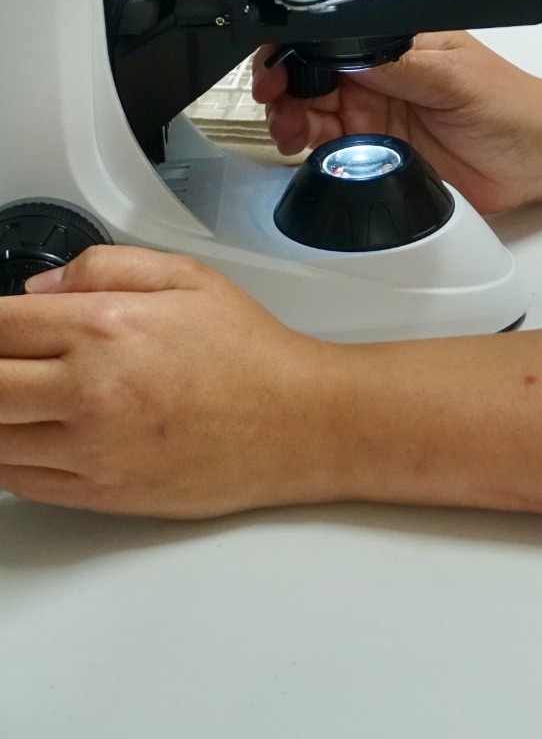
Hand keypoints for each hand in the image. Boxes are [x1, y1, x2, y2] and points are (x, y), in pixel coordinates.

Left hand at [0, 246, 334, 517]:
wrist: (294, 423)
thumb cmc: (248, 352)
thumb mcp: (186, 277)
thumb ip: (105, 266)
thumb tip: (39, 289)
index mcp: (106, 327)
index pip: (0, 325)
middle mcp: (88, 390)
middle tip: (7, 361)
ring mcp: (88, 449)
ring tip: (18, 394)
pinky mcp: (96, 493)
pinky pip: (17, 480)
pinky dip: (7, 457)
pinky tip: (25, 433)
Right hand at [255, 32, 541, 212]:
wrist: (535, 159)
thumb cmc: (511, 104)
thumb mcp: (453, 75)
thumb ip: (401, 64)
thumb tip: (352, 52)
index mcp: (397, 41)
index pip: (333, 36)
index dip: (298, 49)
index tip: (281, 67)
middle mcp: (381, 75)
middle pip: (311, 74)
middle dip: (284, 86)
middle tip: (278, 104)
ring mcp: (376, 113)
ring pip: (312, 112)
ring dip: (290, 119)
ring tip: (291, 130)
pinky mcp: (376, 151)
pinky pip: (329, 150)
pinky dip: (309, 150)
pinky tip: (309, 150)